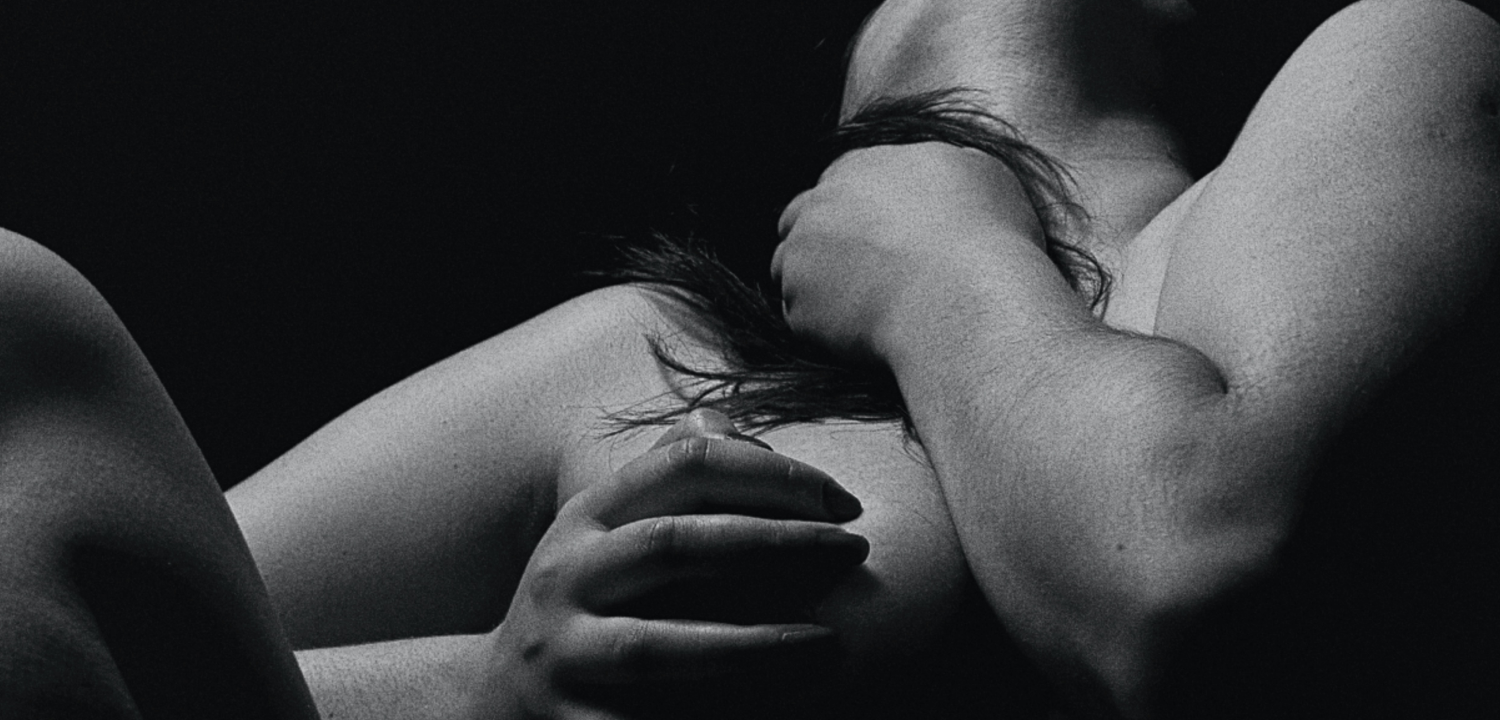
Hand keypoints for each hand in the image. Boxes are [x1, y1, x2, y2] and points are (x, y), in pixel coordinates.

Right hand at [475, 410, 868, 719]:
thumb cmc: (586, 607)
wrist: (496, 702)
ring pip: (658, 648)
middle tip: (853, 551)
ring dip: (753, 645)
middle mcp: (566, 578)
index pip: (686, 465)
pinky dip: (714, 718)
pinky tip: (774, 713)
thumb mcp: (608, 533)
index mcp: (588, 517)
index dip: (775, 475)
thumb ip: (665, 482)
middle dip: (776, 542)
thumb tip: (726, 424)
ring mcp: (563, 656)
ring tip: (828, 645)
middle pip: (676, 544)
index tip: (844, 502)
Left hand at [773, 142, 1045, 362]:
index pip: (834, 187)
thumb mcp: (983, 176)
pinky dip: (822, 327)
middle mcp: (818, 204)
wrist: (965, 298)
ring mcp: (801, 255)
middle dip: (819, 246)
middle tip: (854, 277)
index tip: (873, 241)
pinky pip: (800, 317)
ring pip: (789, 271)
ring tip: (857, 310)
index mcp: (858, 167)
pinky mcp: (798, 306)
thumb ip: (947, 168)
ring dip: (814, 286)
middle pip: (797, 223)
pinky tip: (860, 334)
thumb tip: (949, 170)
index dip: (851, 216)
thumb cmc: (984, 237)